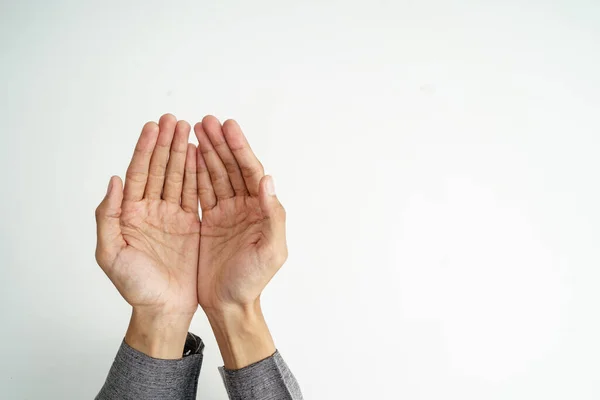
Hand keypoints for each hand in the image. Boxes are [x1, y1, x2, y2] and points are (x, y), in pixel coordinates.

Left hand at [95, 114, 199, 357]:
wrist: (164, 309)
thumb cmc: (135, 286)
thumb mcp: (111, 253)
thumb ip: (108, 216)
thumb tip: (113, 180)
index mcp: (130, 214)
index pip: (138, 173)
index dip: (145, 149)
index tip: (153, 126)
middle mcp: (151, 211)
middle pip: (159, 169)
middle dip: (166, 143)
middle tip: (174, 119)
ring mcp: (172, 217)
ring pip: (178, 177)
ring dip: (183, 153)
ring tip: (190, 130)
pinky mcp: (191, 225)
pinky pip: (194, 194)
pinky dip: (197, 174)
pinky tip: (201, 157)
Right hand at [194, 116, 287, 367]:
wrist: (229, 304)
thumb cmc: (252, 281)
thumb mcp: (271, 250)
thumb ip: (272, 215)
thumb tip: (268, 179)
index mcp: (262, 211)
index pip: (251, 171)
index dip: (240, 148)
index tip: (228, 126)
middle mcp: (245, 207)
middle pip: (232, 167)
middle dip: (220, 143)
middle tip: (206, 120)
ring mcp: (226, 213)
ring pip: (216, 175)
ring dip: (207, 152)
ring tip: (194, 129)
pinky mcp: (209, 222)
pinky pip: (202, 191)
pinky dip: (195, 173)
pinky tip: (187, 156)